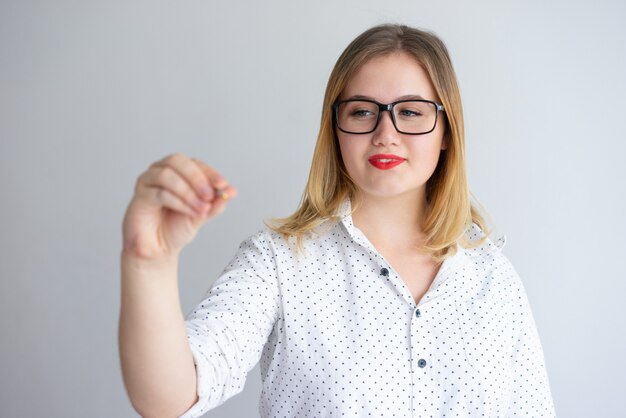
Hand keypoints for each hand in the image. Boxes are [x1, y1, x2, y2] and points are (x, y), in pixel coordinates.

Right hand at [122, 153, 236, 259]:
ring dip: (188, 192)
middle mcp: (160, 171)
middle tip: (210, 195)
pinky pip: (159, 193)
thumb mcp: (202, 215)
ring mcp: (147, 182)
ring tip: (202, 209)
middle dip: (197, 178)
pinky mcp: (139, 197)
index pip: (195, 163)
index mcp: (178, 172)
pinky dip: (179, 202)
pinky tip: (190, 213)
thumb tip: (232, 191)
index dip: (210, 173)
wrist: (159, 250)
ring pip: (167, 175)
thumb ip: (215, 203)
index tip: (223, 185)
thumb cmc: (176, 228)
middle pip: (177, 161)